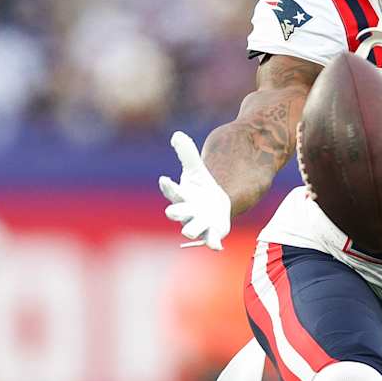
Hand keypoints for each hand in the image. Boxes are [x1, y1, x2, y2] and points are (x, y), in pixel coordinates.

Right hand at [158, 131, 231, 250]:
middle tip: (171, 211)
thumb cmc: (200, 189)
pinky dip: (213, 243)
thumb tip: (177, 134)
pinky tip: (217, 246)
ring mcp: (199, 224)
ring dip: (190, 230)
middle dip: (175, 212)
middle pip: (177, 213)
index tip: (164, 179)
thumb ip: (187, 154)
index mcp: (181, 197)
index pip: (172, 191)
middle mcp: (187, 212)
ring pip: (191, 230)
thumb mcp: (196, 170)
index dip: (168, 186)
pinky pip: (211, 240)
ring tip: (188, 232)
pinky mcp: (213, 233)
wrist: (216, 206)